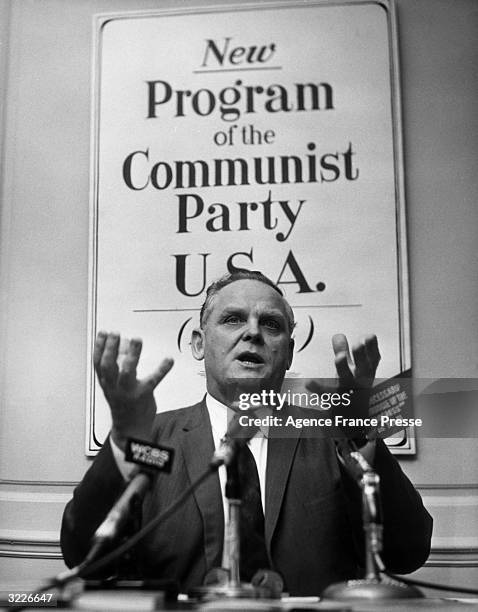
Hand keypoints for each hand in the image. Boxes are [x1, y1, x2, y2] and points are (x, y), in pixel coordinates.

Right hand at [93, 331, 173, 450]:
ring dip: (131, 355)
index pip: (98, 363)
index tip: (104, 333)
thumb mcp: (114, 385)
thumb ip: (118, 365)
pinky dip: (161, 369)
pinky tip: (168, 360)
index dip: (99, 347)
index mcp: (106, 384)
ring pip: (127, 372)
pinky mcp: (144, 396)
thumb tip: (122, 343)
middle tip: (117, 334)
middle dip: (111, 348)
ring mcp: (128, 392)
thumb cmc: (123, 404)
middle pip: (109, 366)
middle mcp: (115, 387)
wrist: (130, 430)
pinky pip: (153, 381)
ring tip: (136, 340)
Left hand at [307, 333, 379, 446]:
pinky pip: (326, 395)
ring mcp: (348, 392)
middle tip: (358, 344)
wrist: (353, 422)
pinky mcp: (335, 401)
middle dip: (361, 355)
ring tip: (340, 356)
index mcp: (366, 374)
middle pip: (363, 367)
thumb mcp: (352, 371)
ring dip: (344, 367)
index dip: (372, 349)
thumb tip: (338, 335)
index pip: (373, 360)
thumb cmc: (353, 391)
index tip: (369, 336)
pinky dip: (318, 388)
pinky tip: (310, 383)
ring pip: (347, 379)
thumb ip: (344, 351)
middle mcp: (359, 382)